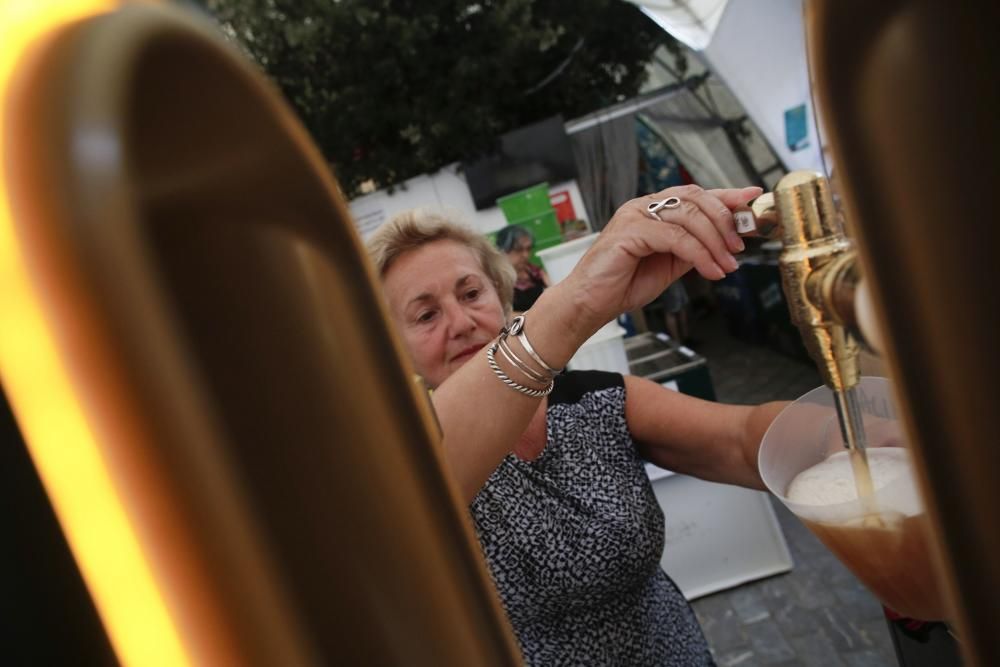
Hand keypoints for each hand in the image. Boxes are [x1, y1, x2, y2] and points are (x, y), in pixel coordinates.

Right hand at [561, 184, 761, 329]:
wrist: (590, 303)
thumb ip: (693, 248)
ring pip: (688, 216)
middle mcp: (643, 206)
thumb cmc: (622, 284)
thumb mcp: (669, 264)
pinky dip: (699, 255)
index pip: (695, 194)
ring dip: (715, 243)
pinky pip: (675, 238)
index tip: (752, 197)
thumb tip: (726, 241)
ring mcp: (635, 215)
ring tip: (726, 265)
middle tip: (738, 247)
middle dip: (724, 220)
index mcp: (652, 210)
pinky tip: (710, 270)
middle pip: (695, 198)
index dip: (726, 194)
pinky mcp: (629, 231)